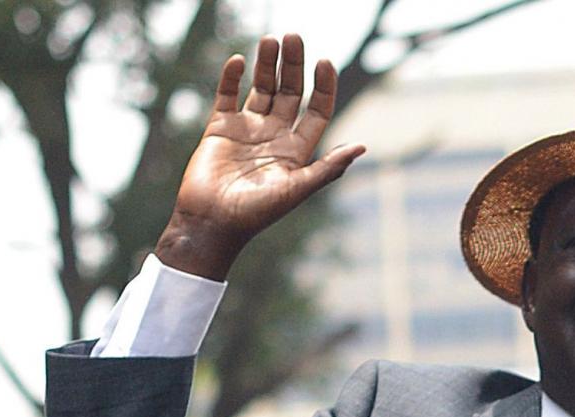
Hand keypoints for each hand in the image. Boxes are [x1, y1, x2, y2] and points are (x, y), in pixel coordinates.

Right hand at [158, 35, 365, 279]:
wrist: (212, 222)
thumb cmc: (257, 213)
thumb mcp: (297, 189)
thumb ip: (328, 168)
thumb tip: (362, 147)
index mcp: (297, 151)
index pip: (316, 110)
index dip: (323, 86)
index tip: (325, 61)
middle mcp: (275, 136)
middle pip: (290, 92)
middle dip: (293, 65)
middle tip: (294, 36)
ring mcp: (248, 130)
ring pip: (261, 88)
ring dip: (266, 64)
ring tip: (270, 39)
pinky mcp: (220, 127)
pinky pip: (227, 95)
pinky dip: (232, 77)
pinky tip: (239, 60)